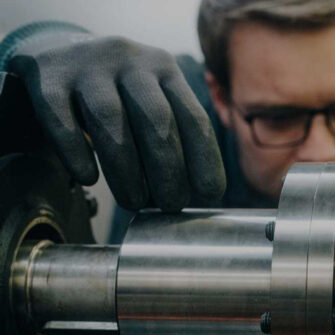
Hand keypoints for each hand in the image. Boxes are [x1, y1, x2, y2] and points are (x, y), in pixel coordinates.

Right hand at [10, 35, 224, 210]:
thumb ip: (172, 135)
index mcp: (165, 69)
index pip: (193, 117)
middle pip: (157, 120)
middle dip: (169, 170)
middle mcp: (130, 60)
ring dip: (127, 170)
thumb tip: (192, 193)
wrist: (54, 53)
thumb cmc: (116, 93)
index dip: (205, 159)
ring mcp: (87, 65)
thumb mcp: (150, 100)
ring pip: (111, 120)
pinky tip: (88, 179)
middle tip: (171, 205)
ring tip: (135, 203)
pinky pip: (61, 119)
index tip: (211, 194)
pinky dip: (76, 152)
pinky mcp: (46, 75)